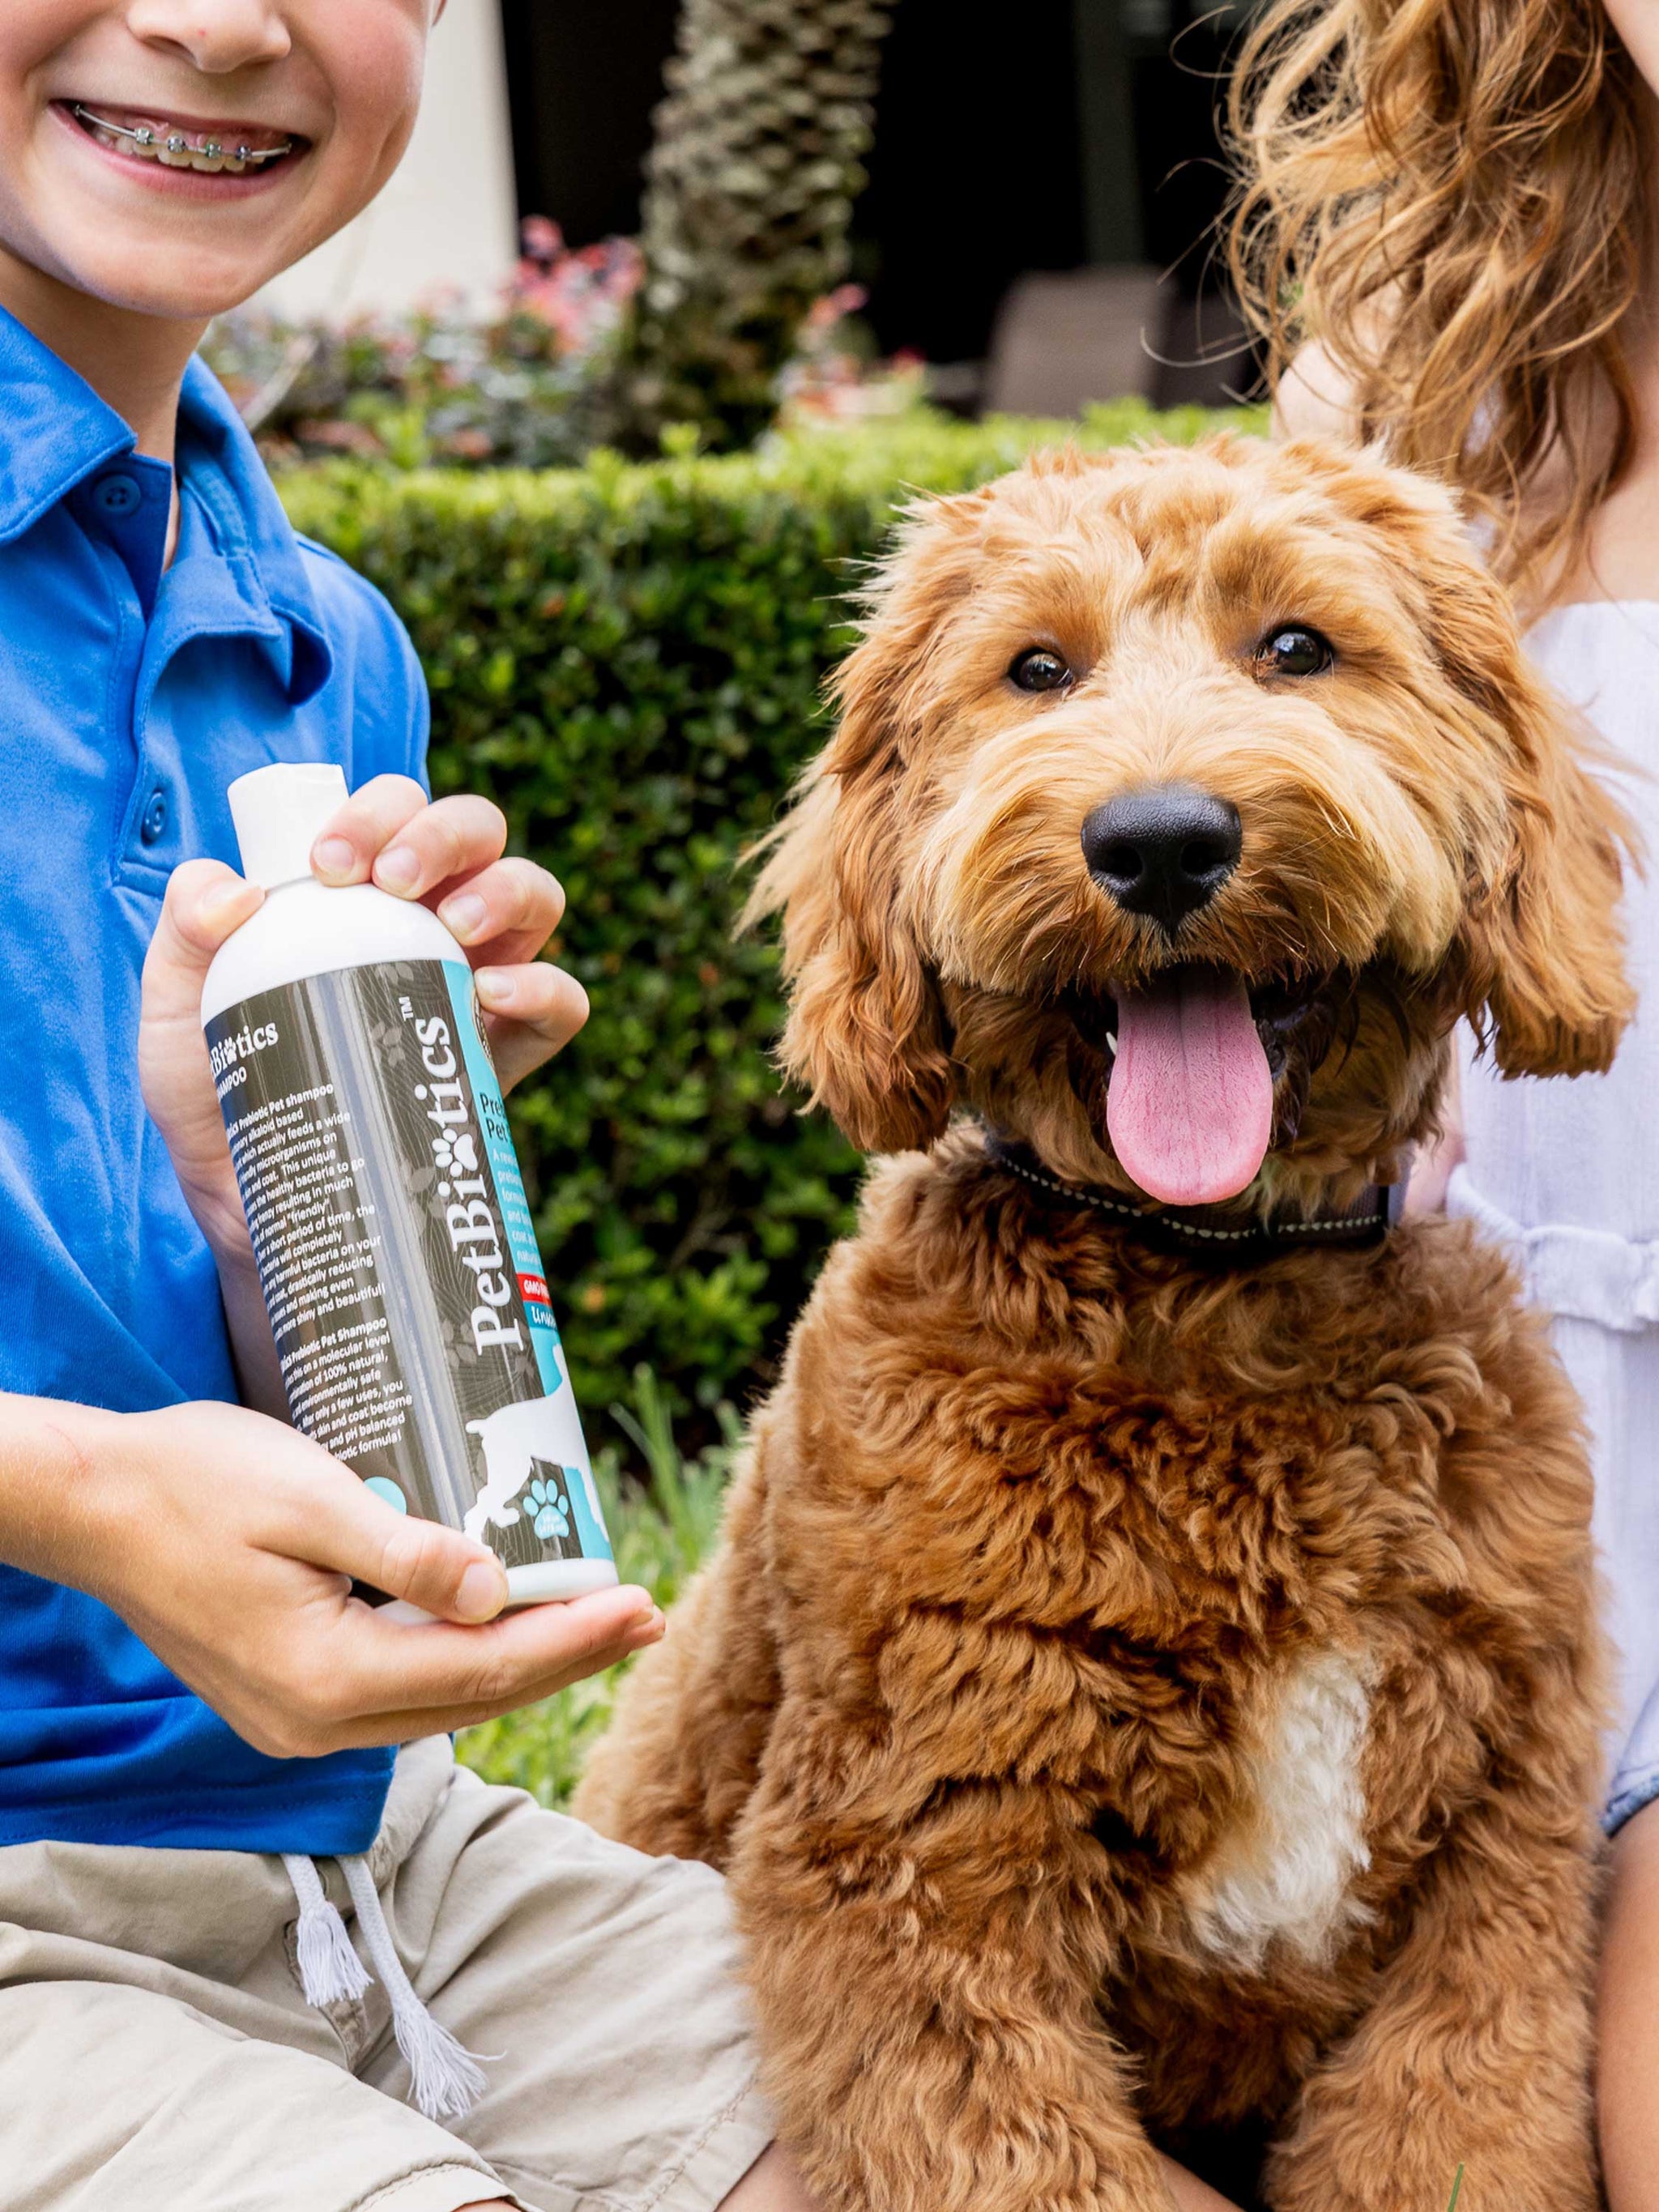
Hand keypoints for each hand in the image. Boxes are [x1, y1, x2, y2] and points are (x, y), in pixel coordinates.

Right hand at [42, 1396, 661, 1756]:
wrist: (97, 1507)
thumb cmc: (195, 1481)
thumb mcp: (310, 1497)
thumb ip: (405, 1549)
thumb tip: (499, 1591)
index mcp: (323, 1676)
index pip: (483, 1668)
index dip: (573, 1640)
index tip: (641, 1605)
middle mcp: (314, 1722)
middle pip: (473, 1698)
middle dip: (566, 1657)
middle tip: (644, 1615)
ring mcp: (298, 1720)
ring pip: (441, 1702)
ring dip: (521, 1665)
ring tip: (596, 1623)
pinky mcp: (290, 1698)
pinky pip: (402, 1692)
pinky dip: (463, 1663)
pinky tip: (503, 1627)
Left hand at [140, 775, 588, 1262]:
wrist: (261, 1212)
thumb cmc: (222, 1094)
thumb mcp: (176, 1010)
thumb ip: (182, 936)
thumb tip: (237, 893)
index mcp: (361, 893)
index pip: (395, 812)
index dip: (376, 813)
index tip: (327, 864)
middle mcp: (430, 923)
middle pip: (478, 833)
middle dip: (443, 835)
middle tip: (392, 883)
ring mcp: (476, 986)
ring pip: (536, 897)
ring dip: (505, 891)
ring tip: (456, 927)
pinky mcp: (503, 1059)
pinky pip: (562, 1005)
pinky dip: (544, 986)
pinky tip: (494, 994)